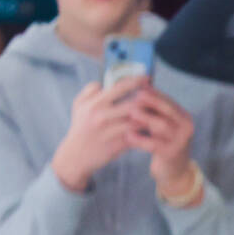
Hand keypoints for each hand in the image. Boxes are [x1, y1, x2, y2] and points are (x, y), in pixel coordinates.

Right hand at [52, 76, 147, 190]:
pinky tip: (152, 127)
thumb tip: (104, 82)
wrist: (75, 156)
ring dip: (150, 116)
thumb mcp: (78, 106)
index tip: (148, 78)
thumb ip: (89, 90)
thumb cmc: (80, 128)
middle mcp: (101, 116)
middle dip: (148, 100)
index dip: (137, 80)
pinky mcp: (117, 146)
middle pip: (134, 104)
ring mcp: (109, 132)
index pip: (120, 87)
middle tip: (157, 97)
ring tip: (157, 112)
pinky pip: (137, 135)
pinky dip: (146, 131)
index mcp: (94, 104)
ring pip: (138, 121)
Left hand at [125, 84, 198, 199]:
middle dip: (152, 101)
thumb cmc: (163, 144)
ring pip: (162, 126)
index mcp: (183, 117)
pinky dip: (140, 139)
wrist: (174, 171)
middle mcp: (186, 127)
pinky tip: (128, 136)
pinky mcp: (171, 154)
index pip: (169, 101)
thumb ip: (155, 111)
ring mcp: (180, 141)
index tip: (139, 86)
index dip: (154, 93)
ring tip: (131, 113)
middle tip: (136, 96)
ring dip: (145, 118)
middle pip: (168, 110)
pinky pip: (154, 144)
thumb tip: (140, 89)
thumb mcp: (163, 126)